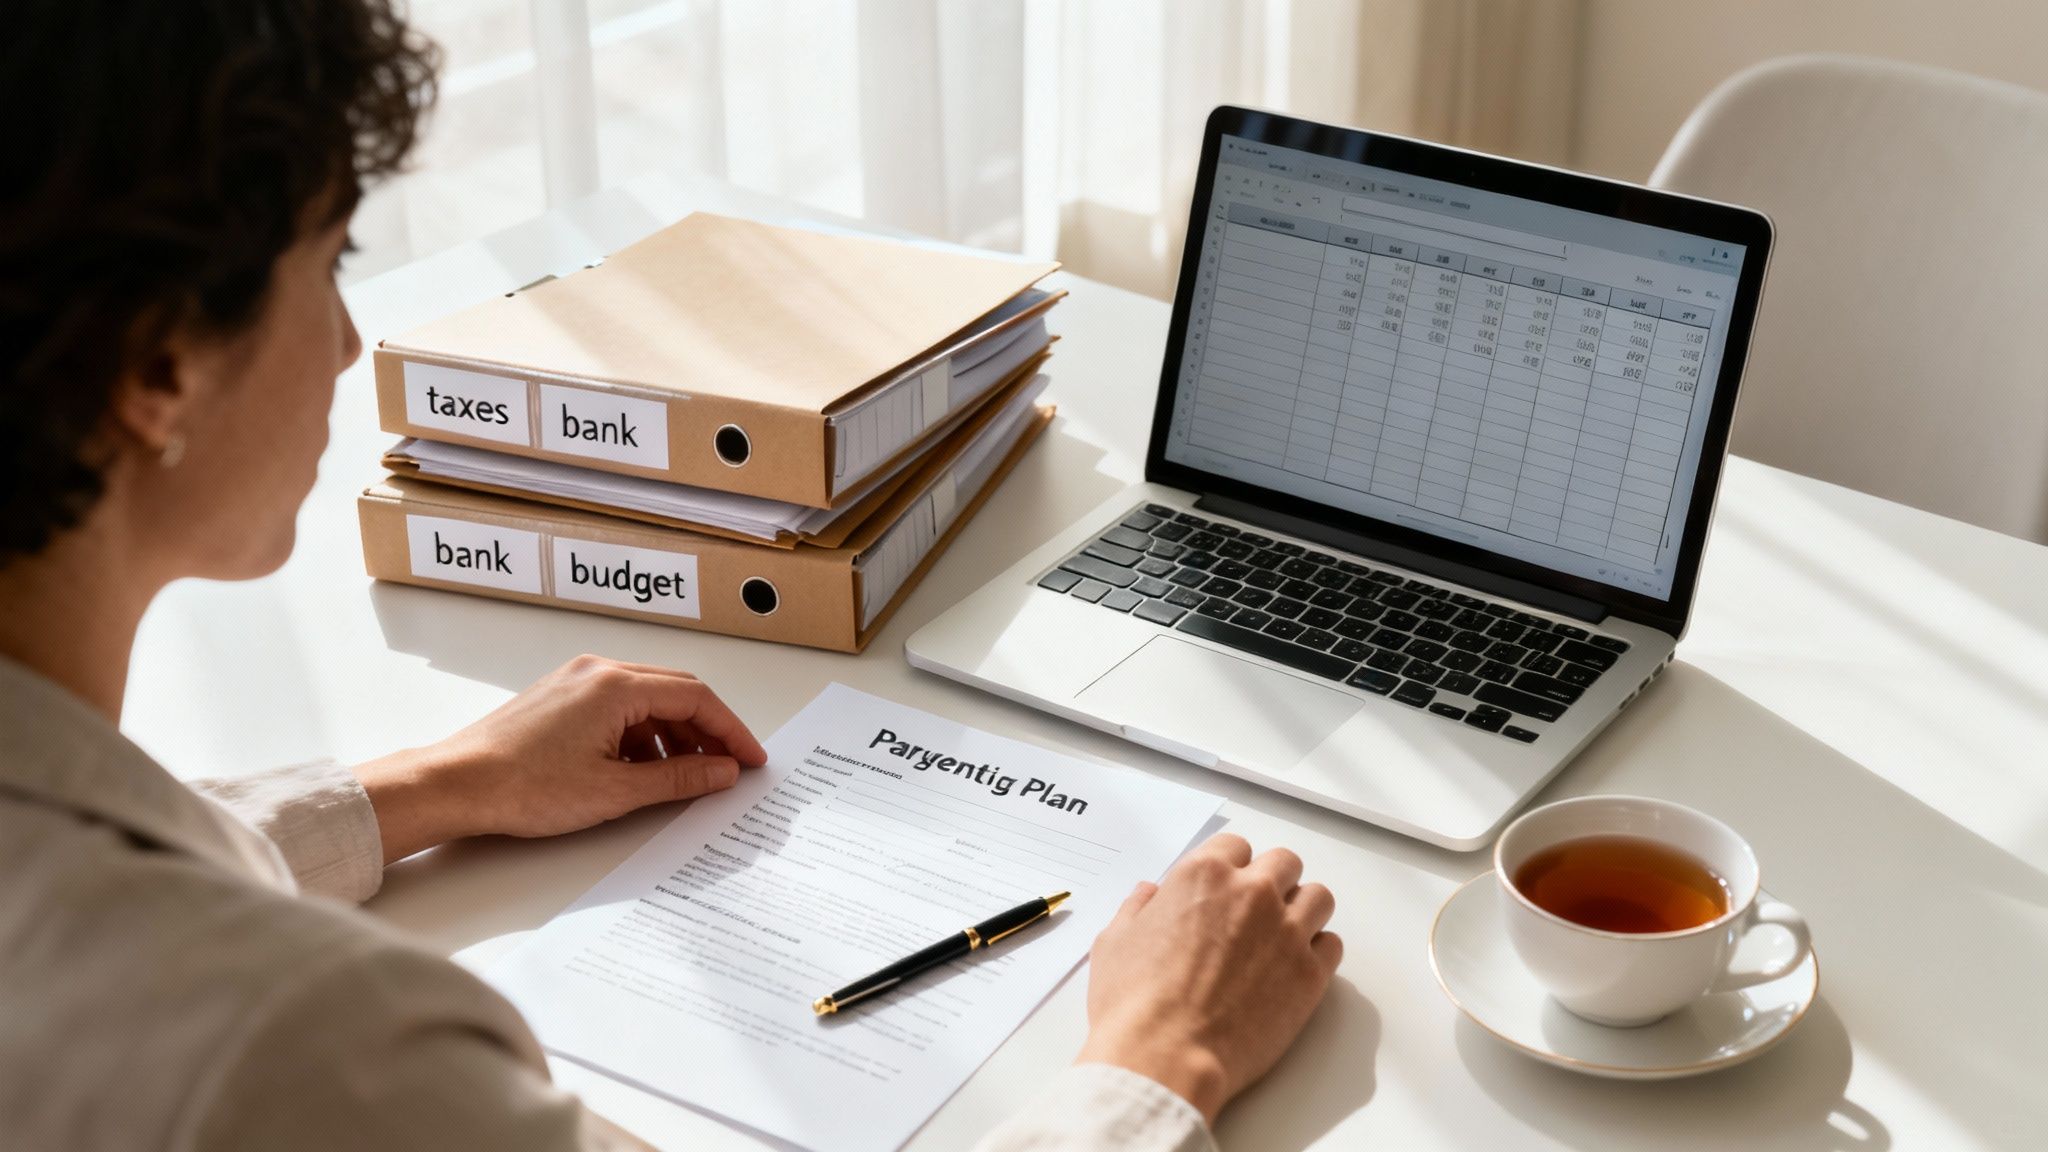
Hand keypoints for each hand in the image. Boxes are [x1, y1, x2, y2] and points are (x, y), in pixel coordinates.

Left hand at [353, 655, 767, 862]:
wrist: (456, 785)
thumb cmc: (522, 786)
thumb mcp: (615, 791)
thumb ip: (678, 778)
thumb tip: (722, 771)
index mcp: (616, 685)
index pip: (695, 697)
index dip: (730, 730)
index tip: (749, 759)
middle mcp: (598, 671)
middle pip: (674, 692)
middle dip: (706, 731)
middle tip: (728, 768)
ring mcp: (576, 681)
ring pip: (646, 701)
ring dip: (673, 737)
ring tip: (684, 777)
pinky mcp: (560, 698)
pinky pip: (618, 708)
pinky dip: (641, 736)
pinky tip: (641, 770)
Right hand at [1075, 833, 1341, 1122]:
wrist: (1164, 1056)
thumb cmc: (1135, 1003)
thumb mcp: (1115, 942)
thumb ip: (1138, 910)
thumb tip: (1148, 896)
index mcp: (1204, 876)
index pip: (1236, 846)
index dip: (1232, 867)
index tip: (1228, 887)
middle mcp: (1252, 894)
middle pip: (1285, 863)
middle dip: (1274, 881)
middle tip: (1259, 910)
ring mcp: (1286, 932)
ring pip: (1318, 897)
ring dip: (1303, 910)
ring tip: (1285, 934)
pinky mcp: (1309, 974)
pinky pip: (1332, 945)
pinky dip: (1318, 951)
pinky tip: (1295, 966)